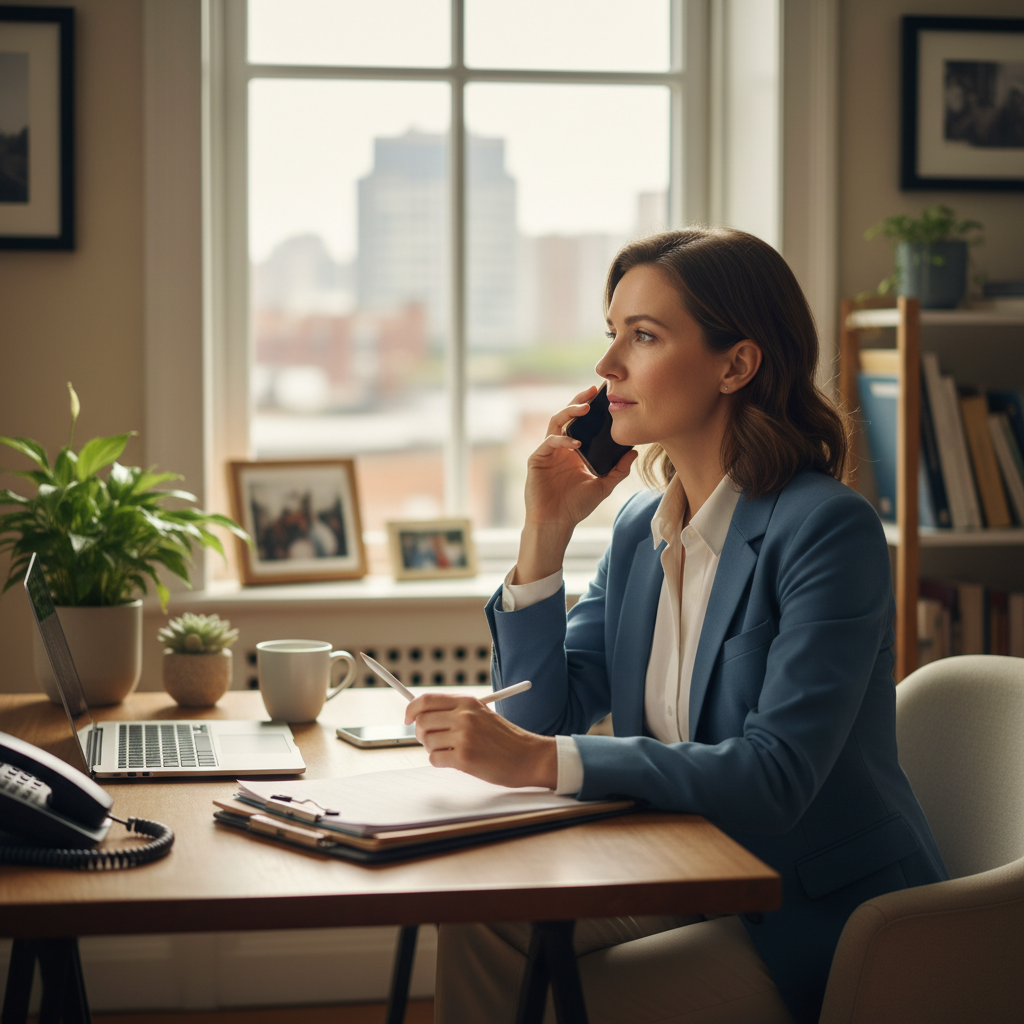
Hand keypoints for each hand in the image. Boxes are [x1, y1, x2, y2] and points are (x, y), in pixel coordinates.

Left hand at [405, 692, 557, 788]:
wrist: (528, 756)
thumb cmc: (504, 738)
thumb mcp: (481, 714)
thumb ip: (454, 711)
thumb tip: (420, 714)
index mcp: (467, 702)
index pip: (426, 700)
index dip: (411, 709)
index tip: (407, 718)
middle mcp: (464, 716)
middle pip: (421, 721)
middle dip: (420, 733)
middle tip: (430, 740)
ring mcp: (464, 737)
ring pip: (427, 742)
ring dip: (434, 749)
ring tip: (452, 751)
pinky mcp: (464, 758)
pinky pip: (434, 760)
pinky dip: (440, 762)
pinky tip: (457, 761)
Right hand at [516, 385, 637, 581]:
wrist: (556, 523)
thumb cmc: (576, 507)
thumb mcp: (603, 486)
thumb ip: (618, 470)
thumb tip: (634, 452)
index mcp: (574, 450)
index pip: (582, 423)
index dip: (591, 408)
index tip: (604, 396)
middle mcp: (561, 447)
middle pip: (568, 416)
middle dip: (579, 401)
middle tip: (593, 391)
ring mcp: (548, 452)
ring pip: (556, 423)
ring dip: (569, 413)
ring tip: (585, 408)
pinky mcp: (537, 459)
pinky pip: (549, 442)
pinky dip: (562, 439)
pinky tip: (576, 443)